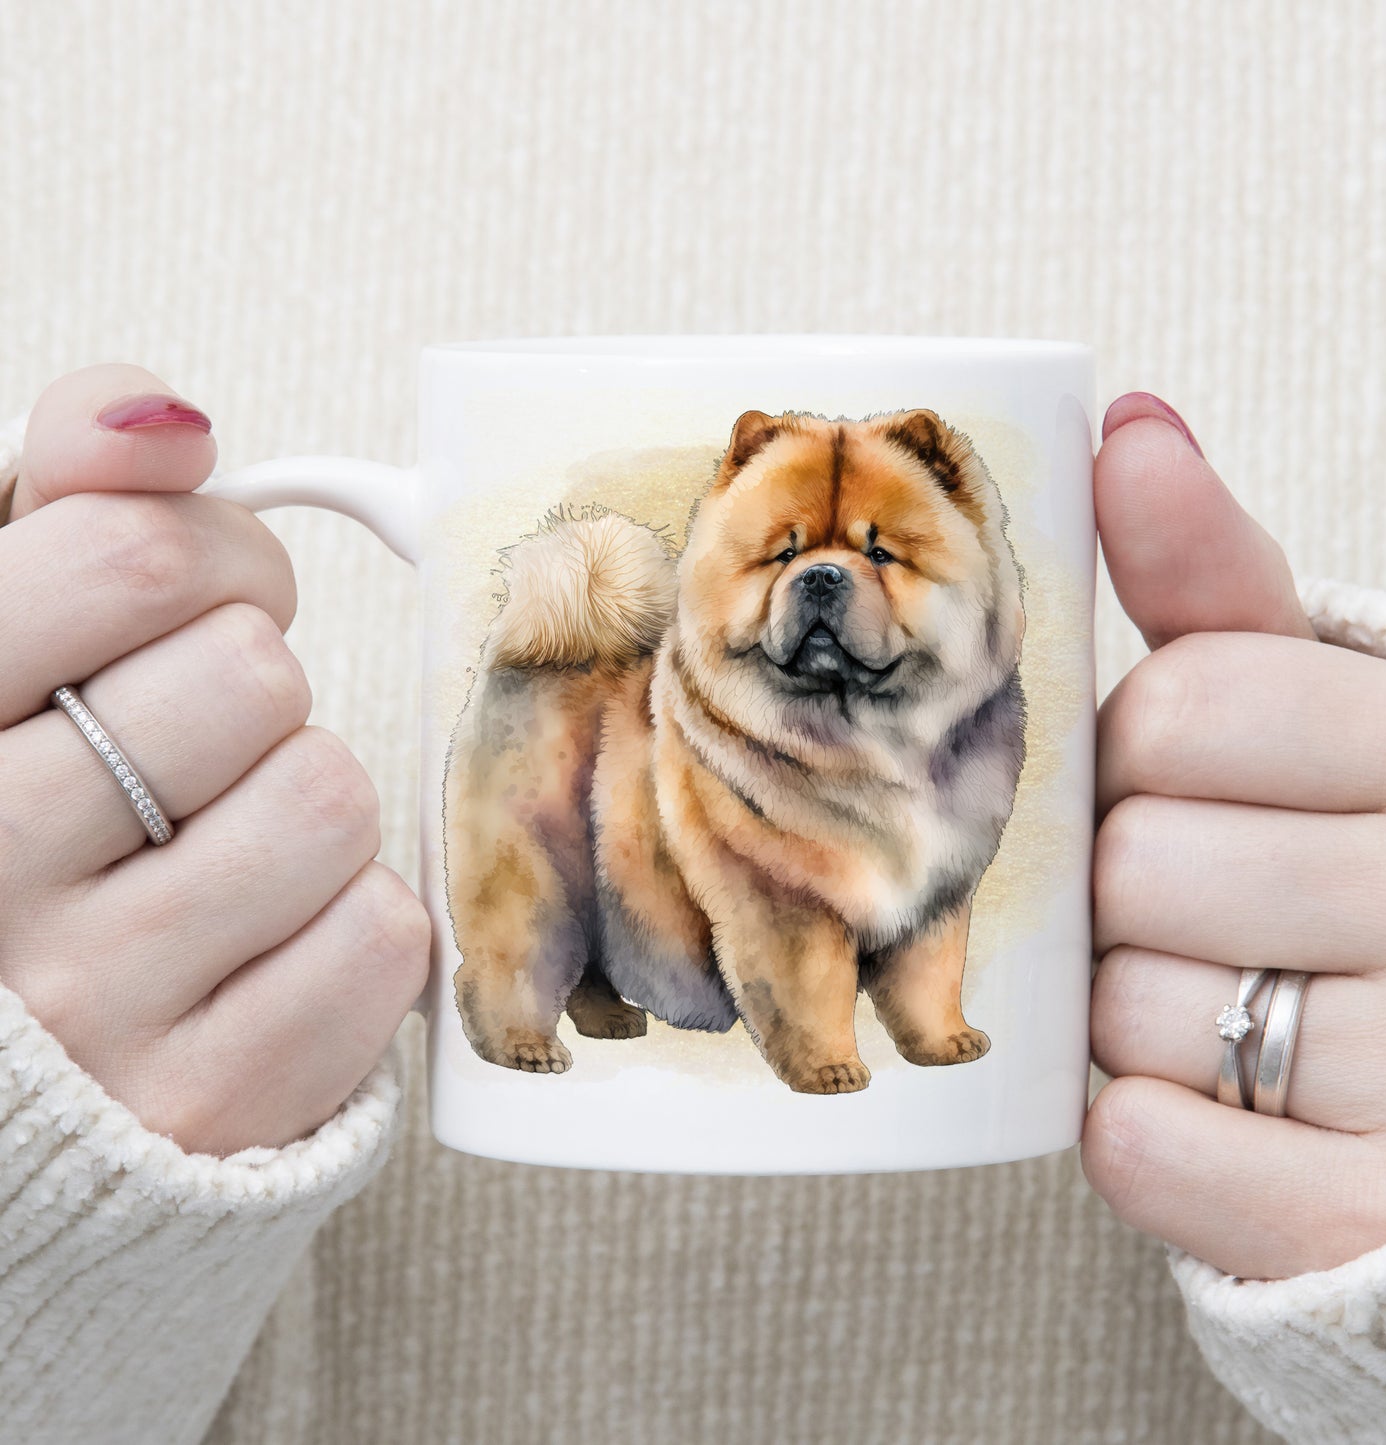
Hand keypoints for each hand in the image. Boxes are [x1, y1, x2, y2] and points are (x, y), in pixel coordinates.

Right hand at [0, 364, 428, 1154]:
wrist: (33, 1074)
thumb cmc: (31, 817)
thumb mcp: (7, 644)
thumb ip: (68, 504)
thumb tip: (166, 417)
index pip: (130, 559)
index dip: (212, 555)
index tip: (201, 598)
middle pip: (250, 675)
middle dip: (252, 687)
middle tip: (203, 742)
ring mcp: (94, 1008)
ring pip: (328, 796)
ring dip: (303, 803)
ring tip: (222, 848)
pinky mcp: (212, 1102)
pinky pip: (381, 935)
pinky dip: (350, 923)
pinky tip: (262, 945)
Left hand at [1082, 392, 1385, 1280]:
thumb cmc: (1366, 854)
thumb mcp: (1324, 701)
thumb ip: (1217, 580)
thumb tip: (1128, 426)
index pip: (1184, 706)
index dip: (1142, 750)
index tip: (1184, 776)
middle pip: (1135, 862)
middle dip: (1128, 883)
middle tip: (1199, 903)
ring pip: (1129, 1010)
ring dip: (1132, 1010)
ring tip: (1221, 1000)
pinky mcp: (1366, 1214)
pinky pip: (1146, 1148)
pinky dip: (1142, 1132)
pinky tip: (1204, 1105)